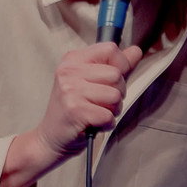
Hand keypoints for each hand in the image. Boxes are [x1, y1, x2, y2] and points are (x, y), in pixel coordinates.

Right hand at [0, 43, 141, 186]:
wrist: (50, 138)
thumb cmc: (74, 109)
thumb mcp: (92, 81)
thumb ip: (116, 66)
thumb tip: (136, 51)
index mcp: (73, 59)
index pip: (110, 49)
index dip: (121, 65)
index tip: (111, 80)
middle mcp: (69, 71)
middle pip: (116, 74)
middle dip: (117, 93)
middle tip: (101, 102)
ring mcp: (70, 90)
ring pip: (115, 95)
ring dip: (113, 110)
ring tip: (97, 113)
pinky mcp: (75, 110)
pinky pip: (108, 115)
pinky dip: (106, 124)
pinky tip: (94, 124)